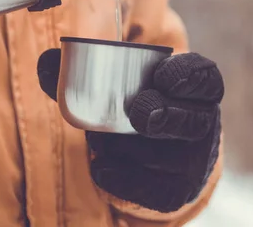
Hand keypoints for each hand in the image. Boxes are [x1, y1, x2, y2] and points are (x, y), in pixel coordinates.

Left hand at [37, 49, 224, 212]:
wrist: (157, 146)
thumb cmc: (139, 100)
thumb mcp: (125, 80)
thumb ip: (85, 69)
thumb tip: (48, 61)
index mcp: (199, 87)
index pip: (205, 78)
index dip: (188, 77)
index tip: (160, 76)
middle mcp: (203, 122)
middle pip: (191, 122)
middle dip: (165, 117)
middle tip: (139, 115)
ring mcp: (194, 159)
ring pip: (165, 157)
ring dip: (128, 147)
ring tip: (99, 139)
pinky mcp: (179, 189)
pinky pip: (154, 190)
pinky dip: (123, 178)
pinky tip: (101, 168)